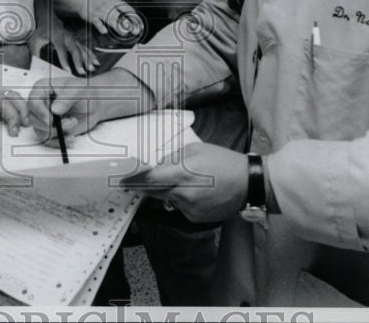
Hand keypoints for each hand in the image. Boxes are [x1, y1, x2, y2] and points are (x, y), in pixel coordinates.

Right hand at [26, 76, 103, 144]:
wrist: (93, 105)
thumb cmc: (84, 92)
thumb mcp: (78, 91)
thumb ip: (66, 98)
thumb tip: (54, 110)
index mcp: (42, 89)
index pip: (33, 102)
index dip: (40, 113)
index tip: (51, 121)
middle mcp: (40, 103)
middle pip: (33, 119)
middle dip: (51, 126)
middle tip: (70, 122)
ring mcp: (43, 117)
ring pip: (40, 131)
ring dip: (58, 132)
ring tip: (73, 123)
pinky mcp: (49, 129)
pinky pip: (47, 140)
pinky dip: (58, 141)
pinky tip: (70, 136)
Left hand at [29, 13, 98, 75]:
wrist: (48, 19)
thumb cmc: (41, 32)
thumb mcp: (35, 40)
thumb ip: (35, 52)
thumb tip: (36, 64)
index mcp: (56, 36)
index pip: (61, 49)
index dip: (64, 61)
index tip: (68, 71)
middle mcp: (67, 37)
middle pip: (74, 49)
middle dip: (79, 61)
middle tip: (82, 72)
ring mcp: (73, 39)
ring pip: (82, 49)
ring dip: (88, 59)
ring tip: (92, 68)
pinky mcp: (76, 41)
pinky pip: (86, 48)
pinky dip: (91, 55)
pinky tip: (96, 62)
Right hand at [84, 0, 141, 40]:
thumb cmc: (100, 2)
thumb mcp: (112, 2)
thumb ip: (122, 10)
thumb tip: (133, 21)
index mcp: (115, 2)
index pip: (128, 10)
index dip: (135, 18)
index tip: (140, 26)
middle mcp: (109, 6)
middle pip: (120, 15)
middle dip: (129, 24)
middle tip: (136, 31)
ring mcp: (101, 12)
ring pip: (110, 19)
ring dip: (118, 26)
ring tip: (125, 33)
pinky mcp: (93, 18)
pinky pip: (97, 23)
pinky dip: (101, 27)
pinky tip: (105, 31)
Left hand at [121, 143, 248, 222]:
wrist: (248, 184)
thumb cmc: (224, 162)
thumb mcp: (196, 150)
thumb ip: (172, 157)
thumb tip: (155, 164)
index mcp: (182, 173)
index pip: (148, 179)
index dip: (132, 180)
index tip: (120, 179)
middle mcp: (183, 194)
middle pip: (153, 192)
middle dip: (143, 186)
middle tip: (133, 180)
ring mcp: (189, 208)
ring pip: (166, 199)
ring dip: (165, 191)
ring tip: (181, 180)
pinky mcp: (195, 218)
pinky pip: (179, 207)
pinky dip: (179, 199)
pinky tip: (194, 191)